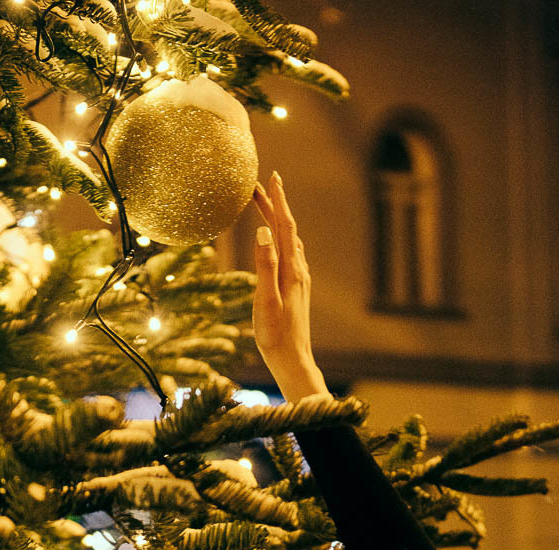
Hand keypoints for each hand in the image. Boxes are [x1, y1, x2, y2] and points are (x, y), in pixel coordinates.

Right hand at [253, 170, 329, 401]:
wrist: (293, 361)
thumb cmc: (276, 336)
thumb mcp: (266, 301)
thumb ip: (265, 266)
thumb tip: (264, 231)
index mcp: (291, 270)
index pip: (285, 226)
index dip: (278, 201)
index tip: (271, 177)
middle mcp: (298, 271)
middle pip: (287, 230)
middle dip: (274, 205)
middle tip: (259, 185)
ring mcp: (299, 280)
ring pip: (289, 241)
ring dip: (277, 221)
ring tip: (265, 206)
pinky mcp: (296, 289)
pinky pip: (290, 254)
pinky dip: (281, 238)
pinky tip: (278, 241)